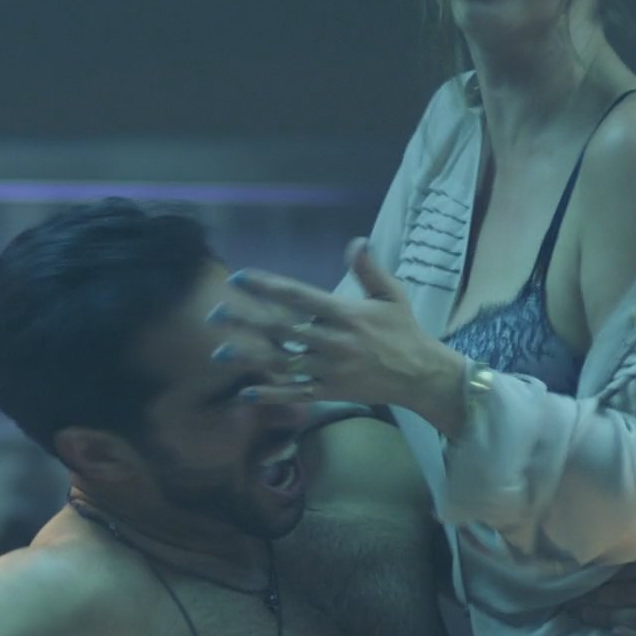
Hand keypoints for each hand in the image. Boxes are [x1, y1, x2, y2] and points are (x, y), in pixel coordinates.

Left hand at [207, 239, 467, 429]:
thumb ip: (370, 268)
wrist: (421, 376)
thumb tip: (356, 240)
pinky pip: (295, 394)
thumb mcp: (392, 295)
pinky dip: (270, 395)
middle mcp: (332, 342)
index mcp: (344, 314)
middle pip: (281, 329)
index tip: (239, 278)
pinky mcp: (330, 392)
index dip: (266, 286)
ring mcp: (329, 370)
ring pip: (282, 362)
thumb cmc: (404, 331)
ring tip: (218, 352)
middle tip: (214, 314)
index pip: (298, 296)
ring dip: (248, 358)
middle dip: (245, 321)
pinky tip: (244, 392)